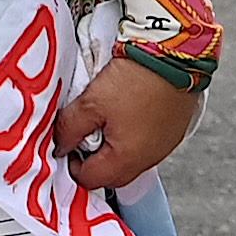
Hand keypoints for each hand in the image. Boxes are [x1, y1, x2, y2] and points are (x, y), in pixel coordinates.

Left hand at [56, 54, 196, 192]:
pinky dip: (133, 137)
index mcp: (125, 160)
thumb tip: (60, 147)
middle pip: (112, 175)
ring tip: (105, 120)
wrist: (174, 55)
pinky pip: (147, 144)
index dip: (71, 164)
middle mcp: (148, 160)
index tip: (67, 144)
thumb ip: (69, 129)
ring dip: (114, 149)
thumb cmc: (134, 79)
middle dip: (93, 160)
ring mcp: (164, 147)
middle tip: (83, 134)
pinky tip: (128, 114)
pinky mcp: (175, 131)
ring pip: (131, 160)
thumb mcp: (90, 103)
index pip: (90, 179)